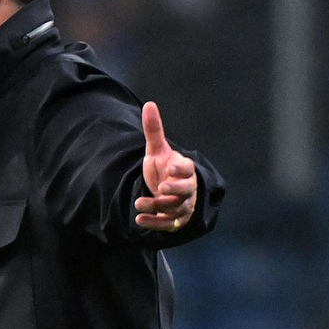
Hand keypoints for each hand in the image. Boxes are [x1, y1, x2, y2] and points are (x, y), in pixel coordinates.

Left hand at [134, 101, 197, 231]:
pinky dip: (154, 223)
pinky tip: (139, 220)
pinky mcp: (173, 220)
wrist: (165, 190)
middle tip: (161, 188)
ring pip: (175, 208)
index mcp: (185, 170)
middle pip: (186, 191)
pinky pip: (167, 224)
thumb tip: (149, 104)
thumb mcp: (157, 150)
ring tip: (139, 203)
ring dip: (158, 206)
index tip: (171, 167)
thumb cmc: (164, 168)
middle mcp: (187, 189)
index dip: (181, 170)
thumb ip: (154, 131)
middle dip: (175, 191)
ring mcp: (182, 205)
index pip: (189, 169)